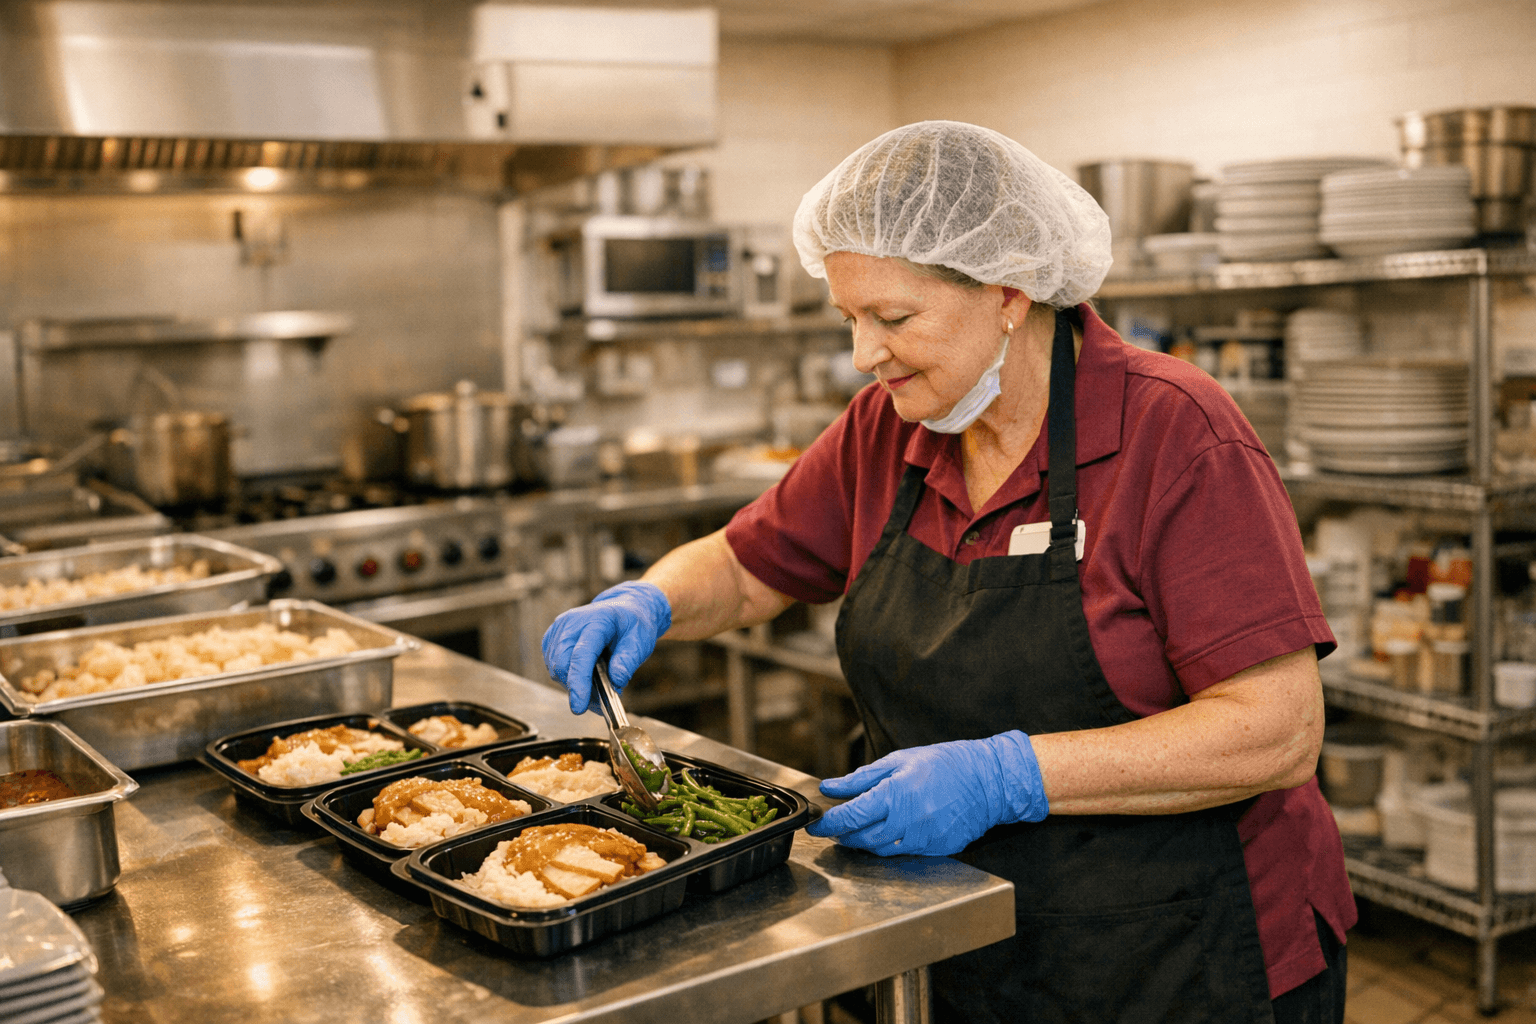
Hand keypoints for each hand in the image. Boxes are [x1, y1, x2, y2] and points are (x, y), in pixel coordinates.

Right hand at [541, 581, 671, 714]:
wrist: (623, 609)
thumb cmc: (632, 625)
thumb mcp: (641, 641)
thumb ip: (629, 660)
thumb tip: (616, 681)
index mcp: (596, 620)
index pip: (582, 653)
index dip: (579, 681)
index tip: (579, 707)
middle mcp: (572, 622)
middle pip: (563, 664)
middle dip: (578, 688)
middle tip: (601, 702)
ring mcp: (559, 630)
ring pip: (556, 669)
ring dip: (574, 685)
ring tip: (598, 686)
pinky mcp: (552, 639)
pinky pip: (553, 667)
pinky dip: (568, 678)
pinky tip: (586, 676)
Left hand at [804, 731, 1047, 855]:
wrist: (988, 781)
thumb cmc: (945, 764)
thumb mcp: (900, 761)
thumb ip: (862, 778)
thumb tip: (830, 787)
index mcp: (896, 795)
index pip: (851, 817)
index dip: (828, 823)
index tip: (816, 825)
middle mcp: (908, 822)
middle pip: (861, 839)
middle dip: (843, 835)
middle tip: (835, 827)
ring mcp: (924, 839)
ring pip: (880, 850)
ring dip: (863, 842)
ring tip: (858, 829)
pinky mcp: (936, 849)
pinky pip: (903, 853)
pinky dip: (889, 845)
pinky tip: (887, 832)